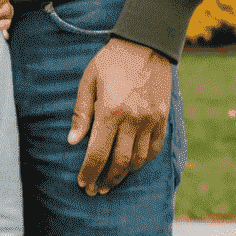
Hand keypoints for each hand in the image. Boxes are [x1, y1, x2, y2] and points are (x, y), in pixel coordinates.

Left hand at [68, 37, 172, 194]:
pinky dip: (143, 161)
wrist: (145, 44)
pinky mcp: (163, 118)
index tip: (82, 184)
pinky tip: (133, 165)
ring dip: (125, 174)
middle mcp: (133, 120)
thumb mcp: (88, 80)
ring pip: (138, 160)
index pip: (97, 153)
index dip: (88, 172)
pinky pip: (154, 149)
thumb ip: (81, 112)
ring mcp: (151, 120)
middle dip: (106, 180)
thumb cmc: (111, 61)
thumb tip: (72, 142)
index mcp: (110, 111)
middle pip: (119, 162)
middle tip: (96, 191)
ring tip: (112, 182)